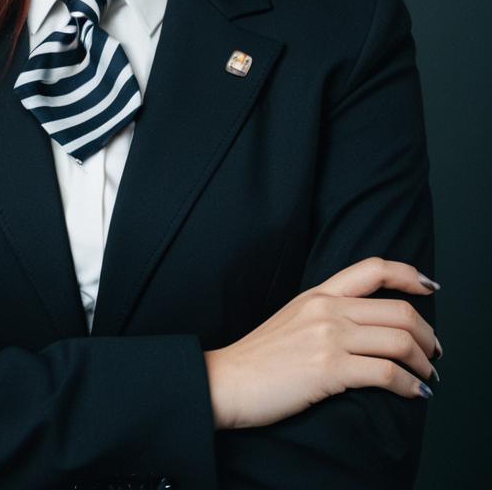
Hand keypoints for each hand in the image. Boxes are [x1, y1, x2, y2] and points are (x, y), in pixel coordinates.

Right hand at [204, 256, 440, 430]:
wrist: (228, 380)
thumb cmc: (260, 357)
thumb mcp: (292, 318)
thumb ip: (325, 312)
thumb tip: (363, 325)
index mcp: (318, 294)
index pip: (373, 269)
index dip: (409, 274)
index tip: (430, 287)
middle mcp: (327, 309)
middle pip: (398, 310)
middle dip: (427, 335)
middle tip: (433, 353)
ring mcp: (328, 338)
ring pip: (399, 340)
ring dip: (423, 363)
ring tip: (427, 377)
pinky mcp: (329, 369)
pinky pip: (386, 373)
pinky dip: (409, 385)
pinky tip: (414, 393)